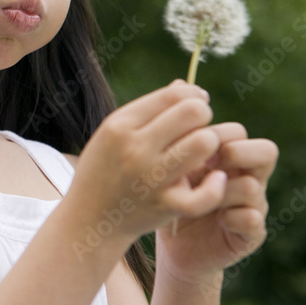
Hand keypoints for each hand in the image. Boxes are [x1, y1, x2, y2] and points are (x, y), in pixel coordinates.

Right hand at [69, 79, 224, 241]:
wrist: (89, 219)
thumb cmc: (104, 170)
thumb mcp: (112, 134)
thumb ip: (147, 109)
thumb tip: (184, 86)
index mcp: (119, 126)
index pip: (172, 95)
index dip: (193, 96)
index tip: (196, 104)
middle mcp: (135, 148)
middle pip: (193, 112)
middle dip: (203, 117)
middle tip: (198, 129)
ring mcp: (151, 178)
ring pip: (204, 142)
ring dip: (210, 144)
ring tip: (204, 152)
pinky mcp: (166, 206)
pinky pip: (207, 193)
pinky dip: (216, 185)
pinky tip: (213, 180)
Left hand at [155, 121, 278, 283]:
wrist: (173, 247)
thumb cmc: (170, 200)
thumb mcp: (170, 169)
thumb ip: (177, 141)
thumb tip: (177, 96)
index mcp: (229, 159)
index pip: (239, 132)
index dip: (217, 134)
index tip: (189, 146)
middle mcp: (248, 179)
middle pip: (266, 151)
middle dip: (235, 153)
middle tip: (208, 166)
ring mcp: (253, 207)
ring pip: (252, 185)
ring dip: (222, 190)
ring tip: (199, 199)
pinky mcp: (251, 235)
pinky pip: (253, 219)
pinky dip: (232, 217)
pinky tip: (211, 219)